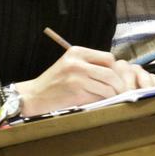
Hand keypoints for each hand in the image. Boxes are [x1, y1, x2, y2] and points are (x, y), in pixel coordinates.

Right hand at [14, 46, 154, 115]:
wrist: (34, 96)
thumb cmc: (54, 82)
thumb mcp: (69, 65)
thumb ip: (89, 65)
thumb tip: (116, 72)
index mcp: (77, 52)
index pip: (108, 58)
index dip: (115, 69)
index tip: (116, 79)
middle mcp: (77, 62)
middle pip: (111, 72)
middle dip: (119, 84)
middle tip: (121, 92)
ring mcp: (77, 77)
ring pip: (107, 86)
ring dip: (112, 95)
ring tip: (111, 99)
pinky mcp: (76, 92)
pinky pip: (99, 97)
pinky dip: (103, 101)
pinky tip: (100, 103)